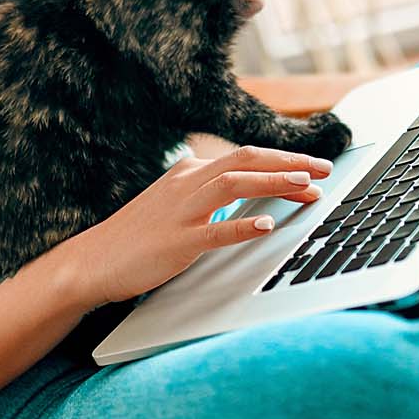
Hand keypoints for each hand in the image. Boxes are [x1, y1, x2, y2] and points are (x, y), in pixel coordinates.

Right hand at [61, 145, 334, 308]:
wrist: (93, 261)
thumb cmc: (137, 237)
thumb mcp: (175, 204)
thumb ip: (208, 194)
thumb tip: (247, 190)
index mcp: (189, 172)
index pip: (244, 157)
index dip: (283, 159)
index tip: (314, 167)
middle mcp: (186, 183)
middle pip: (245, 160)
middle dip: (289, 162)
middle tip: (325, 168)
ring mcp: (181, 211)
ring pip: (233, 185)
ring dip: (273, 182)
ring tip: (306, 186)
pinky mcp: (176, 242)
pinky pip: (214, 230)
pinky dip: (242, 225)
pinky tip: (266, 224)